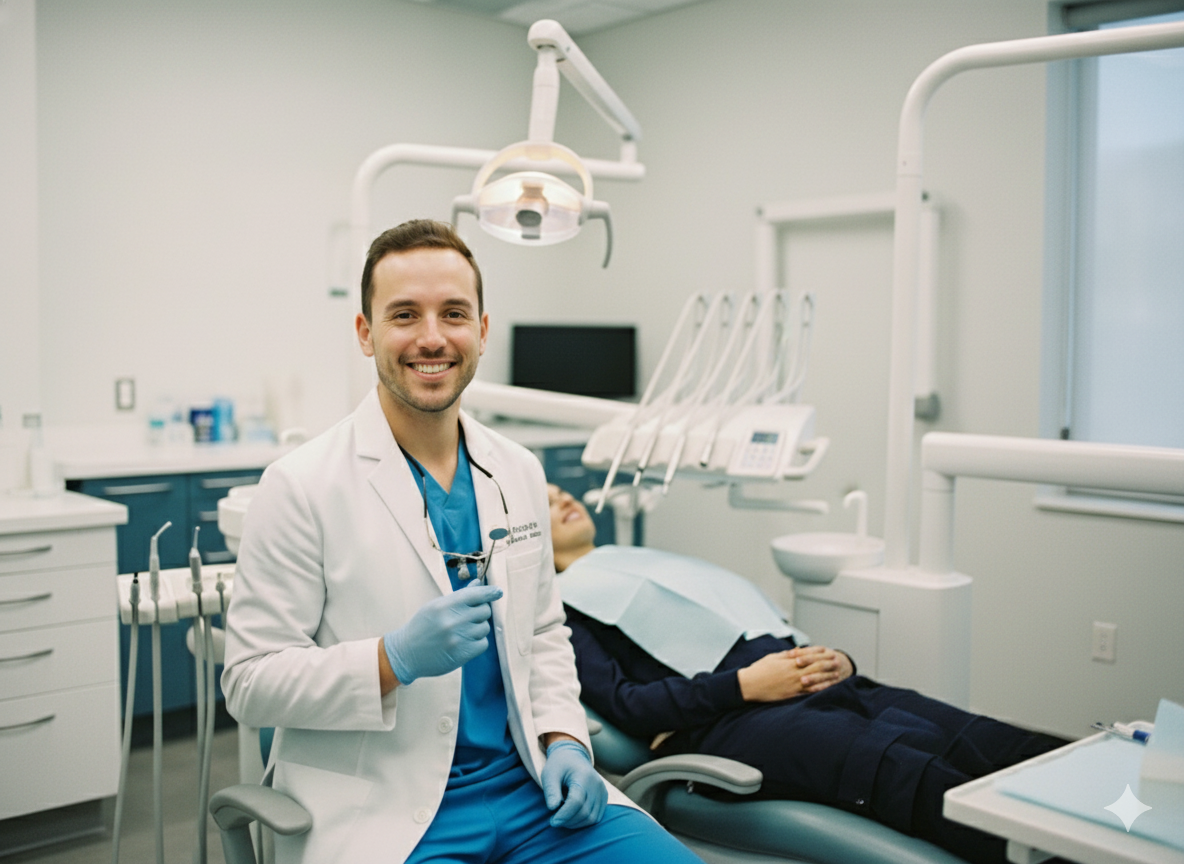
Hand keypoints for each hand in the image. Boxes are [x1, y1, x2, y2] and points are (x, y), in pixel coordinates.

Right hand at [382, 583, 502, 684]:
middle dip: (480, 612)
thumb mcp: (436, 606)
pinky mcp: (462, 654)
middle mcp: (453, 621)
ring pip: (485, 628)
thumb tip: (478, 583)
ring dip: (478, 628)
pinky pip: (483, 644)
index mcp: (445, 605)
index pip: (476, 594)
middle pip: (484, 611)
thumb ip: (459, 596)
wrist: (406, 653)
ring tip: (463, 631)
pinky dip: (478, 642)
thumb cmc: (422, 627)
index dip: (490, 592)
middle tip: (469, 617)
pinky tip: (465, 642)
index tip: (498, 591)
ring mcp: (458, 638)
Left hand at [541, 740, 606, 828]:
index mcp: (583, 776)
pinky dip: (584, 822)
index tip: (552, 821)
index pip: (576, 801)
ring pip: (592, 818)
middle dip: (568, 821)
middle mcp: (596, 784)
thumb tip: (552, 808)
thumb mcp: (549, 774)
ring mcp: (602, 791)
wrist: (573, 757)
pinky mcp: (604, 797)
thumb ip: (551, 791)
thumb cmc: (559, 766)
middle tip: (555, 821)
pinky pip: (596, 817)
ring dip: (576, 824)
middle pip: (585, 812)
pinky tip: (572, 817)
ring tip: (563, 819)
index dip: (564, 815)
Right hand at [736, 645, 852, 701]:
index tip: (826, 649)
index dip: (818, 652)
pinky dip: (819, 688)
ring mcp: (794, 684)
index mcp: (788, 661)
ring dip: (828, 676)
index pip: (808, 654)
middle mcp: (793, 672)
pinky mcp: (792, 694)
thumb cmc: (759, 670)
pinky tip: (827, 687)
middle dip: (827, 662)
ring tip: (837, 673)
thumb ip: (786, 655)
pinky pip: (809, 691)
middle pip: (815, 666)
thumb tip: (798, 650)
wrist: (750, 685)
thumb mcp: (772, 657)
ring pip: (815, 679)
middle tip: (837, 660)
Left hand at [793, 645, 853, 692]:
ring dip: (813, 677)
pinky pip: (827, 685)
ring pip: (823, 673)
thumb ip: (803, 653)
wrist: (842, 665)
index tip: (790, 654)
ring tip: (803, 680)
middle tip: (796, 663)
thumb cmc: (821, 658)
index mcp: (823, 651)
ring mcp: (834, 670)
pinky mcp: (834, 682)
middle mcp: (830, 659)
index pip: (811, 650)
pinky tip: (811, 689)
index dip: (801, 652)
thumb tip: (790, 652)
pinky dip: (819, 687)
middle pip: (818, 660)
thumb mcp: (815, 652)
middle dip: (807, 661)